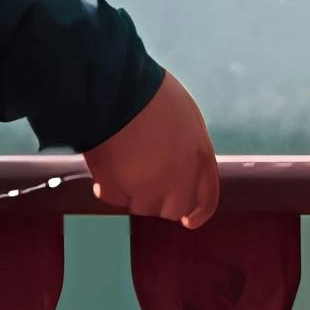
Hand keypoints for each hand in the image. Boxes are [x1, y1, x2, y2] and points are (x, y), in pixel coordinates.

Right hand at [86, 69, 219, 222]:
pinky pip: (112, 196)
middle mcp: (179, 180)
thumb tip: (179, 160)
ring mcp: (148, 190)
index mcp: (200, 159)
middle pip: (173, 209)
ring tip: (121, 159)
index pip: (206, 200)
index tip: (187, 221)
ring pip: (140, 205)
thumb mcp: (184, 115)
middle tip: (142, 179)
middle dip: (159, 199)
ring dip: (131, 191)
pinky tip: (104, 162)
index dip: (197, 213)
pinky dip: (107, 185)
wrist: (118, 88)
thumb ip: (187, 146)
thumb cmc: (151, 92)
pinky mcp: (117, 191)